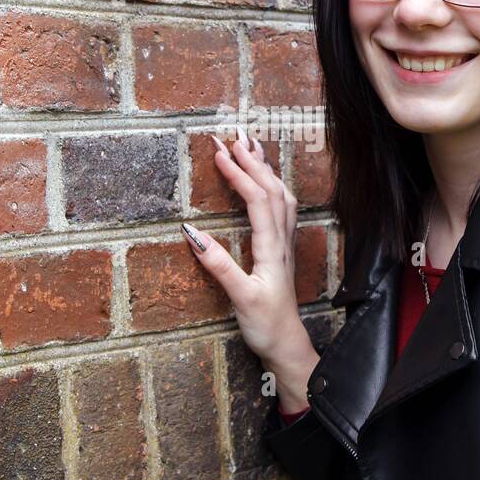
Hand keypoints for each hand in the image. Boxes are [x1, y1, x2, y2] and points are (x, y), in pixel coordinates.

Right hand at [181, 128, 313, 374]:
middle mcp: (281, 240)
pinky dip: (272, 185)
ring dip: (265, 168)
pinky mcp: (281, 250)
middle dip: (251, 160)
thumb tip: (191, 233)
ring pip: (280, 195)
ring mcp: (284, 243)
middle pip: (271, 189)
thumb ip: (219, 266)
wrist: (287, 344)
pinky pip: (281, 207)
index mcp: (271, 247)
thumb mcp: (240, 298)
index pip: (256, 199)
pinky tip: (266, 180)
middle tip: (231, 134)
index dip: (239, 173)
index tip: (219, 152)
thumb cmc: (265, 325)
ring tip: (250, 145)